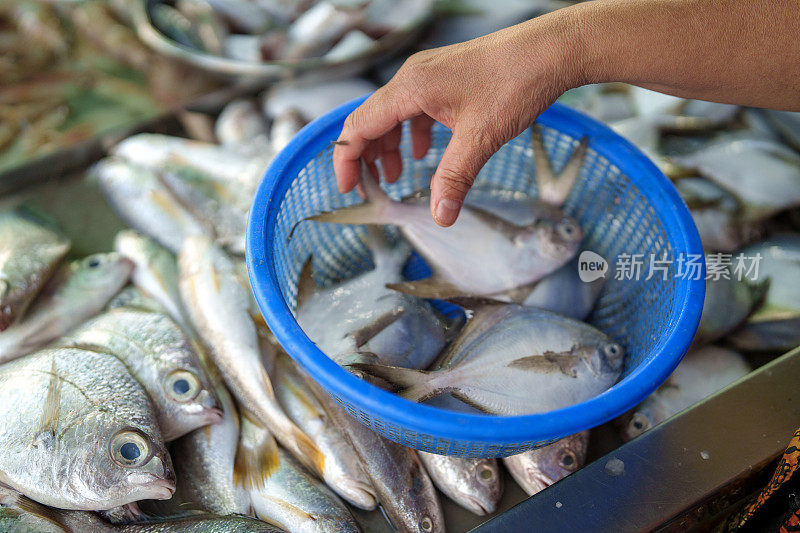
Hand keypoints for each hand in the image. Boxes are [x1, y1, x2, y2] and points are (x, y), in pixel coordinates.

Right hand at [333, 8, 583, 225]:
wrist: (549, 51)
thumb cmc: (515, 82)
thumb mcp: (480, 138)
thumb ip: (454, 178)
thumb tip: (440, 215)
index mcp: (410, 88)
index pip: (359, 126)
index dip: (348, 160)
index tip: (351, 189)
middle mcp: (413, 78)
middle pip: (371, 120)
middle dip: (367, 157)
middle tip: (373, 189)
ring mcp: (429, 76)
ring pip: (394, 115)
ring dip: (391, 147)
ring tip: (398, 176)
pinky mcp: (446, 79)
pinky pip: (416, 109)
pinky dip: (413, 134)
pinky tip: (425, 153)